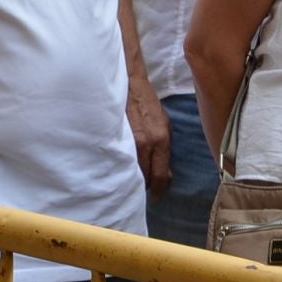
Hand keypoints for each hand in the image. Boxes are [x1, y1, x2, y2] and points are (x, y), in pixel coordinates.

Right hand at [127, 78, 171, 198]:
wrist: (130, 84)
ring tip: (133, 177)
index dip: (158, 190)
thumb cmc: (149, 105)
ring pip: (131, 170)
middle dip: (145, 184)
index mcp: (160, 140)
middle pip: (144, 177)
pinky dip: (121, 165)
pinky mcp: (114, 137)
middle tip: (144, 188)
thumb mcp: (165, 125)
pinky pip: (119, 159)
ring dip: (132, 175)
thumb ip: (166, 149)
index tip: (157, 196)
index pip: (160, 175)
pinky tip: (121, 165)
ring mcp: (128, 140)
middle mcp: (145, 143)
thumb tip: (166, 174)